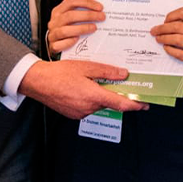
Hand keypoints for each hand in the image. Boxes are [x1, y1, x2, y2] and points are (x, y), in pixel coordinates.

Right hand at [19, 59, 147, 118]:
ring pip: (98, 104)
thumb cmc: (59, 73)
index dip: (135, 105)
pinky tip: (85, 87)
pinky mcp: (73, 114)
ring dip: (101, 95)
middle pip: (109, 103)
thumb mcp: (86, 67)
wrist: (37, 82)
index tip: (145, 104)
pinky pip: (88, 107)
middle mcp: (88, 108)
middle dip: (116, 95)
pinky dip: (91, 98)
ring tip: (96, 81)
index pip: (120, 104)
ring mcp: (80, 113)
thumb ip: (106, 72)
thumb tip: (124, 75)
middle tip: (120, 83)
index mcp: (93, 96)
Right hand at [46, 0, 104, 56]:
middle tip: (101, 17)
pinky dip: (69, 42)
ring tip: (94, 28)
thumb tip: (99, 12)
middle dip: (88, 15)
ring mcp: (53, 34)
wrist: (55, 45)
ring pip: (65, 30)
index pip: (72, 1)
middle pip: (70, 15)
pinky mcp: (53, 46)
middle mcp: (54, 21)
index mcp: (58, 11)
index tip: (100, 7)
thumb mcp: (71, 18)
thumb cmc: (67, 29)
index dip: (87, 3)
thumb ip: (81, 13)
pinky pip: (60, 44)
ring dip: (82, 28)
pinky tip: (77, 40)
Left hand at [150, 7, 182, 75]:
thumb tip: (162, 24)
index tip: (164, 20)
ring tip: (158, 39)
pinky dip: (169, 50)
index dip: (172, 15)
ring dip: (164, 38)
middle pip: (178, 26)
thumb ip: (182, 24)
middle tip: (154, 31)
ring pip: (177, 39)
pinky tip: (166, 48)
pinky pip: (178, 53)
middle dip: (163, 28)